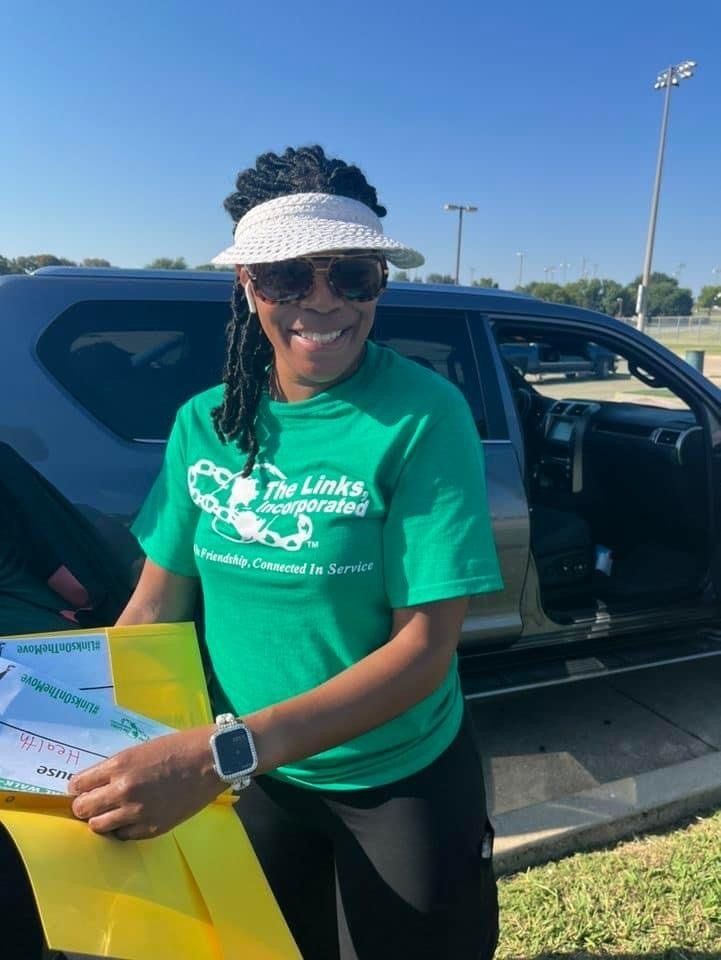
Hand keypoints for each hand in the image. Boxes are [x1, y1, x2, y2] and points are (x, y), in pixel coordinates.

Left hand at [68, 726, 225, 840]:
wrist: (212, 760)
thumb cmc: (179, 747)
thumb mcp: (141, 750)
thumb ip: (117, 768)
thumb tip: (98, 784)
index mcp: (119, 765)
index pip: (79, 785)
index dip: (79, 788)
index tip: (83, 789)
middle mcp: (123, 790)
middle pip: (83, 809)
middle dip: (85, 806)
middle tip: (94, 803)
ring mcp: (137, 812)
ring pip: (98, 826)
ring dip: (102, 819)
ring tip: (112, 813)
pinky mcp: (152, 828)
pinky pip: (123, 836)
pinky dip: (123, 829)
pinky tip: (131, 819)